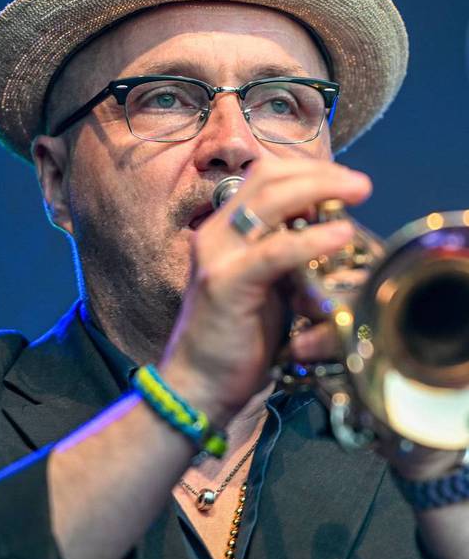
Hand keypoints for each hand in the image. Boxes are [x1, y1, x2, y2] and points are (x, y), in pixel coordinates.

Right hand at [159, 157, 370, 425]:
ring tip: (357, 194)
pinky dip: (311, 239)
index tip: (345, 182)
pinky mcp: (224, 283)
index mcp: (223, 231)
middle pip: (268, 179)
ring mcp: (216, 256)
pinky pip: (274, 252)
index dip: (307, 171)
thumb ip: (285, 255)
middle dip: (320, 173)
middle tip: (360, 185)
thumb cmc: (236, 340)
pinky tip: (340, 234)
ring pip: (270, 201)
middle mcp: (215, 234)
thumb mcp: (267, 287)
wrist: (198, 386)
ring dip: (319, 190)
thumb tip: (324, 229)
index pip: (264, 178)